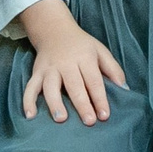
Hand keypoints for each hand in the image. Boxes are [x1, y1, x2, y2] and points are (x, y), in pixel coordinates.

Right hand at [19, 0, 124, 125]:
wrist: (54, 30)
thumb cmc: (81, 45)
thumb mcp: (100, 51)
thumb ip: (113, 69)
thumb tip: (124, 89)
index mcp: (85, 58)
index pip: (94, 81)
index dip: (100, 98)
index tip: (104, 115)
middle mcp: (66, 63)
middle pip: (74, 86)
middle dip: (82, 104)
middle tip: (89, 121)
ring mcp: (49, 69)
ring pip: (50, 87)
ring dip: (55, 103)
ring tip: (61, 119)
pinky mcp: (36, 72)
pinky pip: (30, 87)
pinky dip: (28, 101)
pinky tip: (30, 115)